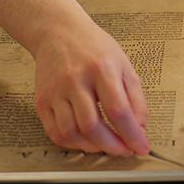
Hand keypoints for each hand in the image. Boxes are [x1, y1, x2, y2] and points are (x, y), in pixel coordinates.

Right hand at [31, 18, 150, 157]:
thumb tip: (140, 127)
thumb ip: (135, 96)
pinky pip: (55, 132)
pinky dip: (72, 144)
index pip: (118, 110)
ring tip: (106, 146)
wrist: (58, 32)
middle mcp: (76, 80)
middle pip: (92, 126)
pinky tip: (86, 141)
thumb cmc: (93, 46)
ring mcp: (56, 92)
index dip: (131, 134)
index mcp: (101, 68)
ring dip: (92, 148)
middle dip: (112, 146)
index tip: (140, 147)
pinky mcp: (42, 101)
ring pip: (71, 133)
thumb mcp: (123, 64)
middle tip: (124, 151)